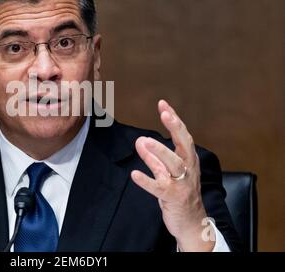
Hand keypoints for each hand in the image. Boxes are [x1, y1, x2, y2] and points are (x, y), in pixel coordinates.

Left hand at [131, 99, 214, 251]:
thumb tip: (140, 140)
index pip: (183, 136)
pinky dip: (147, 181)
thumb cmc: (180, 193)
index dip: (174, 120)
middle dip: (175, 128)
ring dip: (159, 152)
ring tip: (144, 141)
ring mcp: (182, 184)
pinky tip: (135, 174)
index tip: (163, 104)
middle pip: (184, 146)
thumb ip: (154, 157)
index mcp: (189, 160)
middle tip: (164, 113)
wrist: (192, 223)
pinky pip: (159, 188)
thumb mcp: (167, 172)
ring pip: (173, 165)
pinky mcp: (173, 198)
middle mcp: (189, 169)